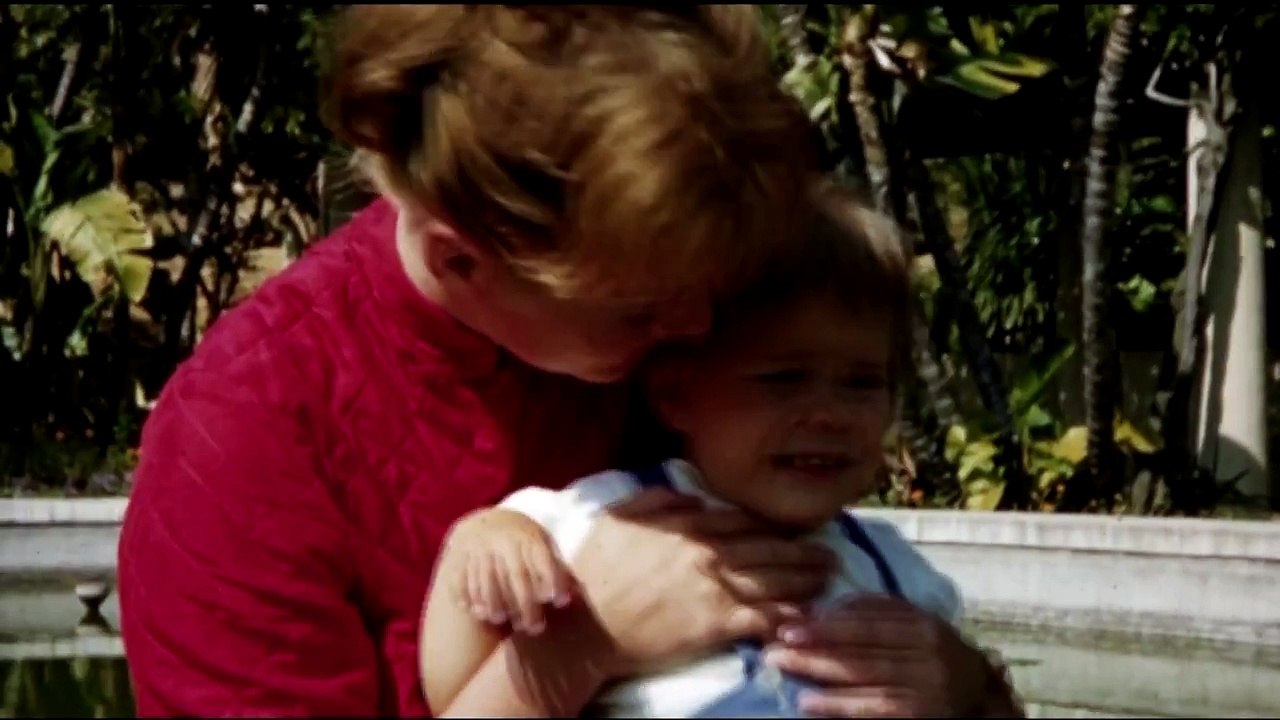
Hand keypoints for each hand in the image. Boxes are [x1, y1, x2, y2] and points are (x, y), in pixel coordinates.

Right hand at [443, 508, 576, 634]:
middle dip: (525, 604)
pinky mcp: (460, 555)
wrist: (485, 521)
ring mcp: (480, 547)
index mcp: (529, 537)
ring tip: (501, 621)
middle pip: (517, 574)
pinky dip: (467, 595)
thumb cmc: (522, 541)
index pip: (543, 559)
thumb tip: (575, 594)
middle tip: (534, 629)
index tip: (560, 602)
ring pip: (487, 577)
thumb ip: (555, 566)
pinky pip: (461, 576)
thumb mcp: (541, 543)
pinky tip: (475, 612)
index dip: (552, 580)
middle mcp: (505, 541)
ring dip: (494, 602)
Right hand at [569, 488, 835, 677]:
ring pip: (773, 579)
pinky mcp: (715, 623)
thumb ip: (657, 501)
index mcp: (686, 526)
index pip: (741, 521)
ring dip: (805, 579)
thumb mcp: (618, 518)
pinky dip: (787, 616)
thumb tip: (693, 497)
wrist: (582, 623)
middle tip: (829, 553)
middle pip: (767, 548)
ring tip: (829, 578)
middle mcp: (708, 552)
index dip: (770, 526)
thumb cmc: (593, 571)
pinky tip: (807, 617)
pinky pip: (762, 618)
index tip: (789, 530)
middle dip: (801, 551)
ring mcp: (715, 588)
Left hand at [761, 595, 1014, 716]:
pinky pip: (872, 707)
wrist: (978, 699)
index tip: (787, 624)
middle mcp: (929, 652)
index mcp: (923, 624)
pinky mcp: (919, 713)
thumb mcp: (913, 628)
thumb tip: (820, 609)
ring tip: (781, 666)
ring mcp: (927, 685)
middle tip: (773, 645)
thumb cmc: (932, 657)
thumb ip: (874, 614)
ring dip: (817, 671)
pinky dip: (838, 705)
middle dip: (813, 645)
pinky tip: (808, 703)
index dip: (825, 622)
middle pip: (860, 646)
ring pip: (863, 675)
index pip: (867, 620)